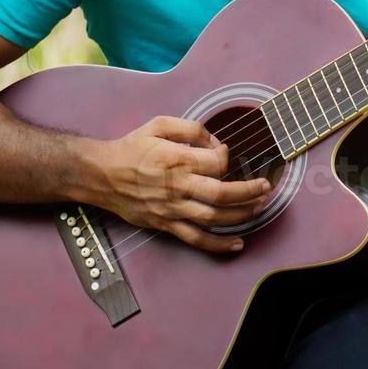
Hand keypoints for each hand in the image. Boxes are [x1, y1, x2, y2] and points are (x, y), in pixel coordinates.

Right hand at [86, 116, 270, 252]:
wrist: (101, 174)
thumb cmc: (132, 147)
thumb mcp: (159, 124)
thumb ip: (191, 129)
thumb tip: (216, 144)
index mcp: (176, 159)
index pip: (217, 162)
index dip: (227, 157)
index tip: (225, 154)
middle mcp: (177, 186)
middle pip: (222, 193)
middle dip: (250, 191)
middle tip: (266, 187)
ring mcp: (172, 208)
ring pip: (214, 217)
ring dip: (242, 215)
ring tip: (259, 207)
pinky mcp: (166, 224)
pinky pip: (196, 239)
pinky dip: (219, 244)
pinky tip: (238, 244)